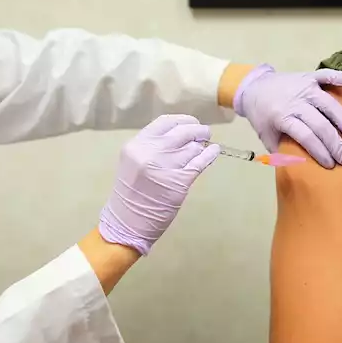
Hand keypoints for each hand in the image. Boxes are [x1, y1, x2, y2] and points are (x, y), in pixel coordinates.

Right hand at [97, 115, 219, 254]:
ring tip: (204, 147)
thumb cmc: (131, 194)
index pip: (165, 122)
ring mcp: (166, 166)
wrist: (127, 222)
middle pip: (182, 131)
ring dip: (201, 145)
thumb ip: (151, 147)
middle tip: (204, 133)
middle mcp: (150, 151)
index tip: (191, 123)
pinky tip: (214, 151)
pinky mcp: (179, 181)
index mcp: (136, 145)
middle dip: (197, 130)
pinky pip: (200, 162)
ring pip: (193, 147)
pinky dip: (210, 155)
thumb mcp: (133, 162)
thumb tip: (180, 134)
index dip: (182, 120)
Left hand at [233, 65, 341, 167]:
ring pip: (328, 104)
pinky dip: (339, 77)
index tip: (331, 165)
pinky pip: (325, 75)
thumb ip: (281, 150)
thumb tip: (300, 168)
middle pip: (320, 124)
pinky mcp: (309, 76)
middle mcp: (295, 101)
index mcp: (282, 117)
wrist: (254, 86)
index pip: (306, 136)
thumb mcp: (266, 135)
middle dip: (335, 143)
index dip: (319, 151)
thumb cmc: (262, 115)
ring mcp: (304, 87)